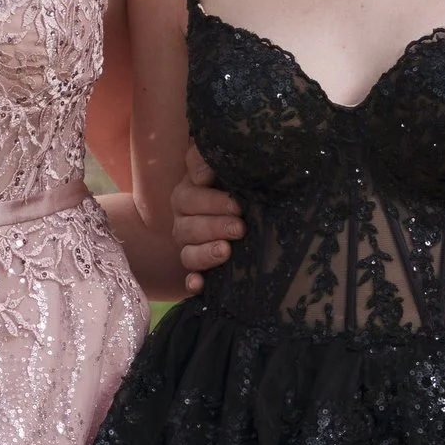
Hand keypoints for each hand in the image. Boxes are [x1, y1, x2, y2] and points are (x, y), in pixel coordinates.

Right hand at [171, 143, 242, 291]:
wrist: (258, 204)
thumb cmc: (242, 181)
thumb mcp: (226, 164)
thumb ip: (206, 159)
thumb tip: (201, 177)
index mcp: (189, 195)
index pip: (188, 198)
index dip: (209, 201)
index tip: (234, 203)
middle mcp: (185, 222)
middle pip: (187, 227)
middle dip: (214, 226)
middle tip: (240, 226)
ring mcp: (191, 246)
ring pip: (187, 253)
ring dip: (205, 253)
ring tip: (226, 251)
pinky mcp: (201, 269)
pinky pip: (190, 277)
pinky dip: (194, 282)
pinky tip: (200, 285)